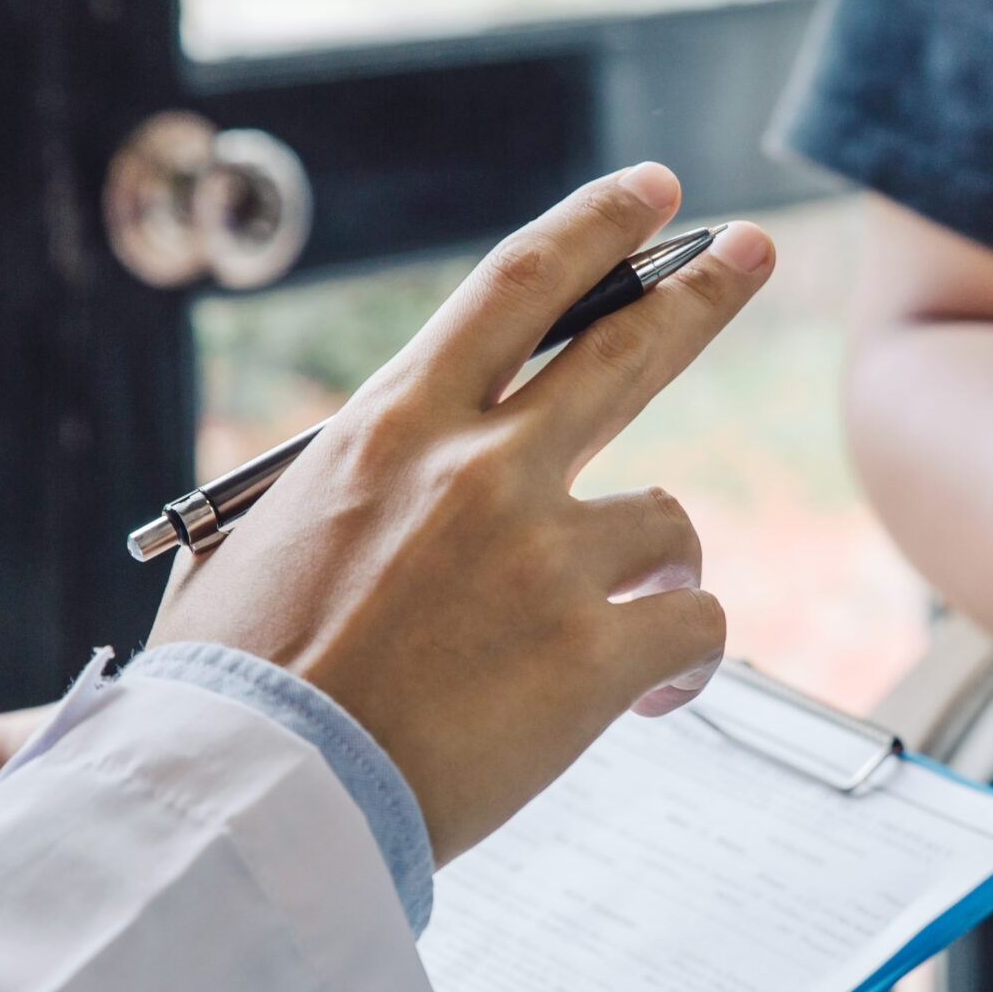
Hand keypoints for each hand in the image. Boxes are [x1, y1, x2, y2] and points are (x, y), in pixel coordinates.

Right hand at [148, 163, 772, 861]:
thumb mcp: (262, 541)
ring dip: (650, 566)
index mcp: (392, 427)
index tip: (650, 194)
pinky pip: (693, 624)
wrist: (258, 797)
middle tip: (751, 250)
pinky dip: (675, 660)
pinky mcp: (594, 652)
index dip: (594, 229)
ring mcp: (545, 555)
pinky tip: (637, 696)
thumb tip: (383, 493)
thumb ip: (349, 495)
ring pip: (666, 517)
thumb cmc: (240, 686)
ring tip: (609, 628)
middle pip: (626, 345)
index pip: (516, 288)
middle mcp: (480, 466)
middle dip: (702, 288)